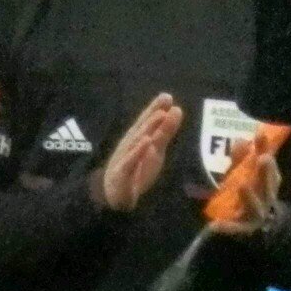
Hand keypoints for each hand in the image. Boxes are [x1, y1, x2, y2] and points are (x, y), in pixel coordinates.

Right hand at [92, 93, 183, 210]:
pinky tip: (146, 142)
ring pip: (137, 141)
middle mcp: (130, 145)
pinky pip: (130, 160)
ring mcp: (125, 157)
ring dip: (147, 128)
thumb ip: (165, 131)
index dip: (155, 108)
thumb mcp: (155, 150)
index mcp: (137, 138)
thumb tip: (177, 109)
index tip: (166, 96)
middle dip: (152, 114)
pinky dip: (137, 151)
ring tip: (159, 116)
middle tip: (164, 101)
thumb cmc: (136, 168)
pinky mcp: (122, 172)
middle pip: (141, 128)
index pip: (146, 121)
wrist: (113, 194)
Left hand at [210, 138, 280, 235]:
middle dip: (266, 172)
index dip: (266, 151)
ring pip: (256, 207)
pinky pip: (235, 229)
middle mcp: (265, 198)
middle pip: (268, 186)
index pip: (269, 167)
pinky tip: (215, 224)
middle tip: (262, 158)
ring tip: (242, 186)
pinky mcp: (242, 230)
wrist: (253, 226)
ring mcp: (255, 215)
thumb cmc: (248, 195)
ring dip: (250, 197)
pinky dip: (227, 227)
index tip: (260, 137)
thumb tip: (241, 139)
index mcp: (267, 184)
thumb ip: (240, 160)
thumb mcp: (241, 176)